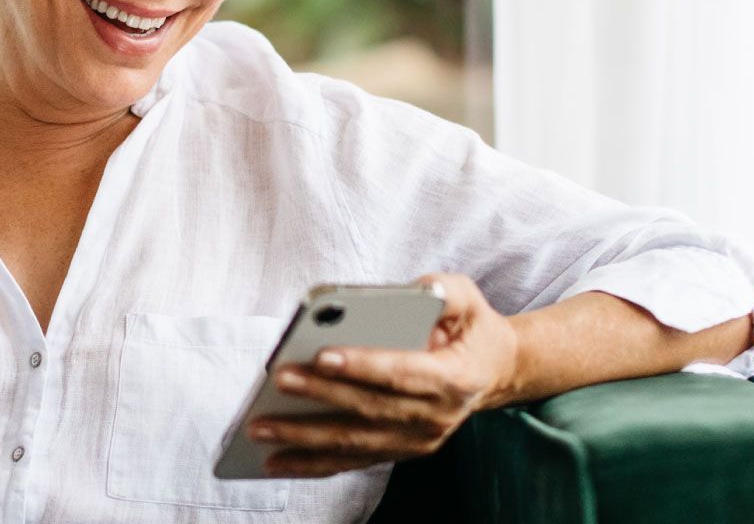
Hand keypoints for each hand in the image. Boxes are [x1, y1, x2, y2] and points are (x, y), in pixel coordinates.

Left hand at [247, 273, 519, 477]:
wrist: (493, 372)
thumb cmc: (470, 328)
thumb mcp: (468, 297)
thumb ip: (447, 290)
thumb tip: (421, 289)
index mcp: (453, 378)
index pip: (402, 373)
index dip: (362, 365)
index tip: (321, 356)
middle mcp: (435, 417)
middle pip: (369, 408)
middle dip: (320, 395)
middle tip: (278, 379)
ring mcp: (416, 441)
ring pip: (355, 443)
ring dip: (304, 438)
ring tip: (260, 427)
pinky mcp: (398, 451)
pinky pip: (352, 461)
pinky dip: (312, 464)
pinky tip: (276, 460)